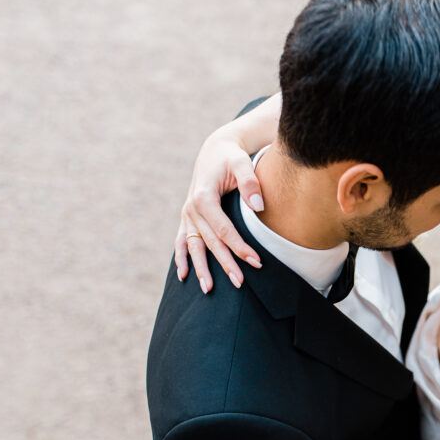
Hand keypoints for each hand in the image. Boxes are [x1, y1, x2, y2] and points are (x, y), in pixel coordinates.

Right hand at [175, 131, 263, 292]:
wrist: (215, 150)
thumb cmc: (231, 157)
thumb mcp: (241, 163)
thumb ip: (250, 182)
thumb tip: (258, 207)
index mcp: (204, 196)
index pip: (223, 229)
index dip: (239, 247)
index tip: (257, 262)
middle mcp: (192, 208)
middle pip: (210, 242)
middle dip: (225, 263)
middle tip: (240, 283)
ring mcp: (187, 215)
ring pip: (193, 246)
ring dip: (200, 268)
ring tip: (208, 289)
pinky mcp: (187, 218)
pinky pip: (181, 242)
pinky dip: (181, 258)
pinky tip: (184, 276)